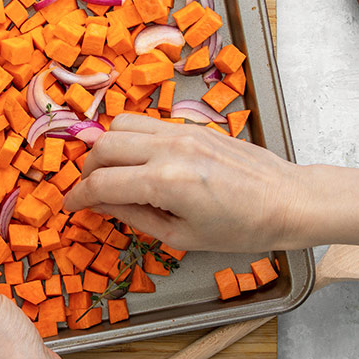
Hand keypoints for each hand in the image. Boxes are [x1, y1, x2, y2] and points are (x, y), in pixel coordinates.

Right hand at [63, 114, 308, 252]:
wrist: (288, 200)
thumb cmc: (242, 228)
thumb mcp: (181, 236)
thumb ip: (134, 216)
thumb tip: (100, 204)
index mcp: (166, 183)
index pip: (102, 184)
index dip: (78, 197)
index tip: (70, 206)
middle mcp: (170, 149)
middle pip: (103, 146)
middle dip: (87, 170)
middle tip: (90, 192)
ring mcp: (181, 132)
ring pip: (120, 124)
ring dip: (106, 148)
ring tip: (111, 172)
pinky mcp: (192, 126)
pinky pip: (145, 122)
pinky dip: (130, 138)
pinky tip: (137, 160)